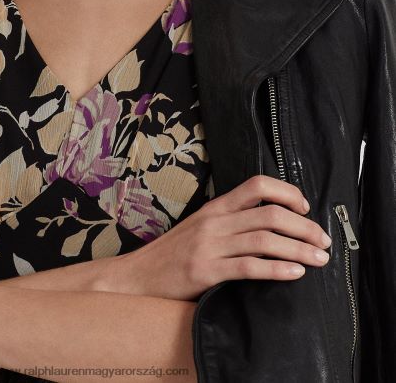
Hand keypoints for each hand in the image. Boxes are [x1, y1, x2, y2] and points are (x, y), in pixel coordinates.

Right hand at [122, 174, 332, 300]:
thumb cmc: (173, 254)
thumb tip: (269, 221)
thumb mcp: (200, 227)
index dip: (287, 192)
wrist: (137, 276)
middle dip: (304, 227)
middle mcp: (215, 221)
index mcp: (216, 207)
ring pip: (264, 239)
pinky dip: (277, 269)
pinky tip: (295, 274)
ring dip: (298, 248)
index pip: (257, 185)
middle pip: (269, 213)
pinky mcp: (205, 271)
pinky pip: (248, 267)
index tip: (306, 208)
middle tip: (323, 241)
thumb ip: (229, 221)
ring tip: (319, 259)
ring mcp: (209, 245)